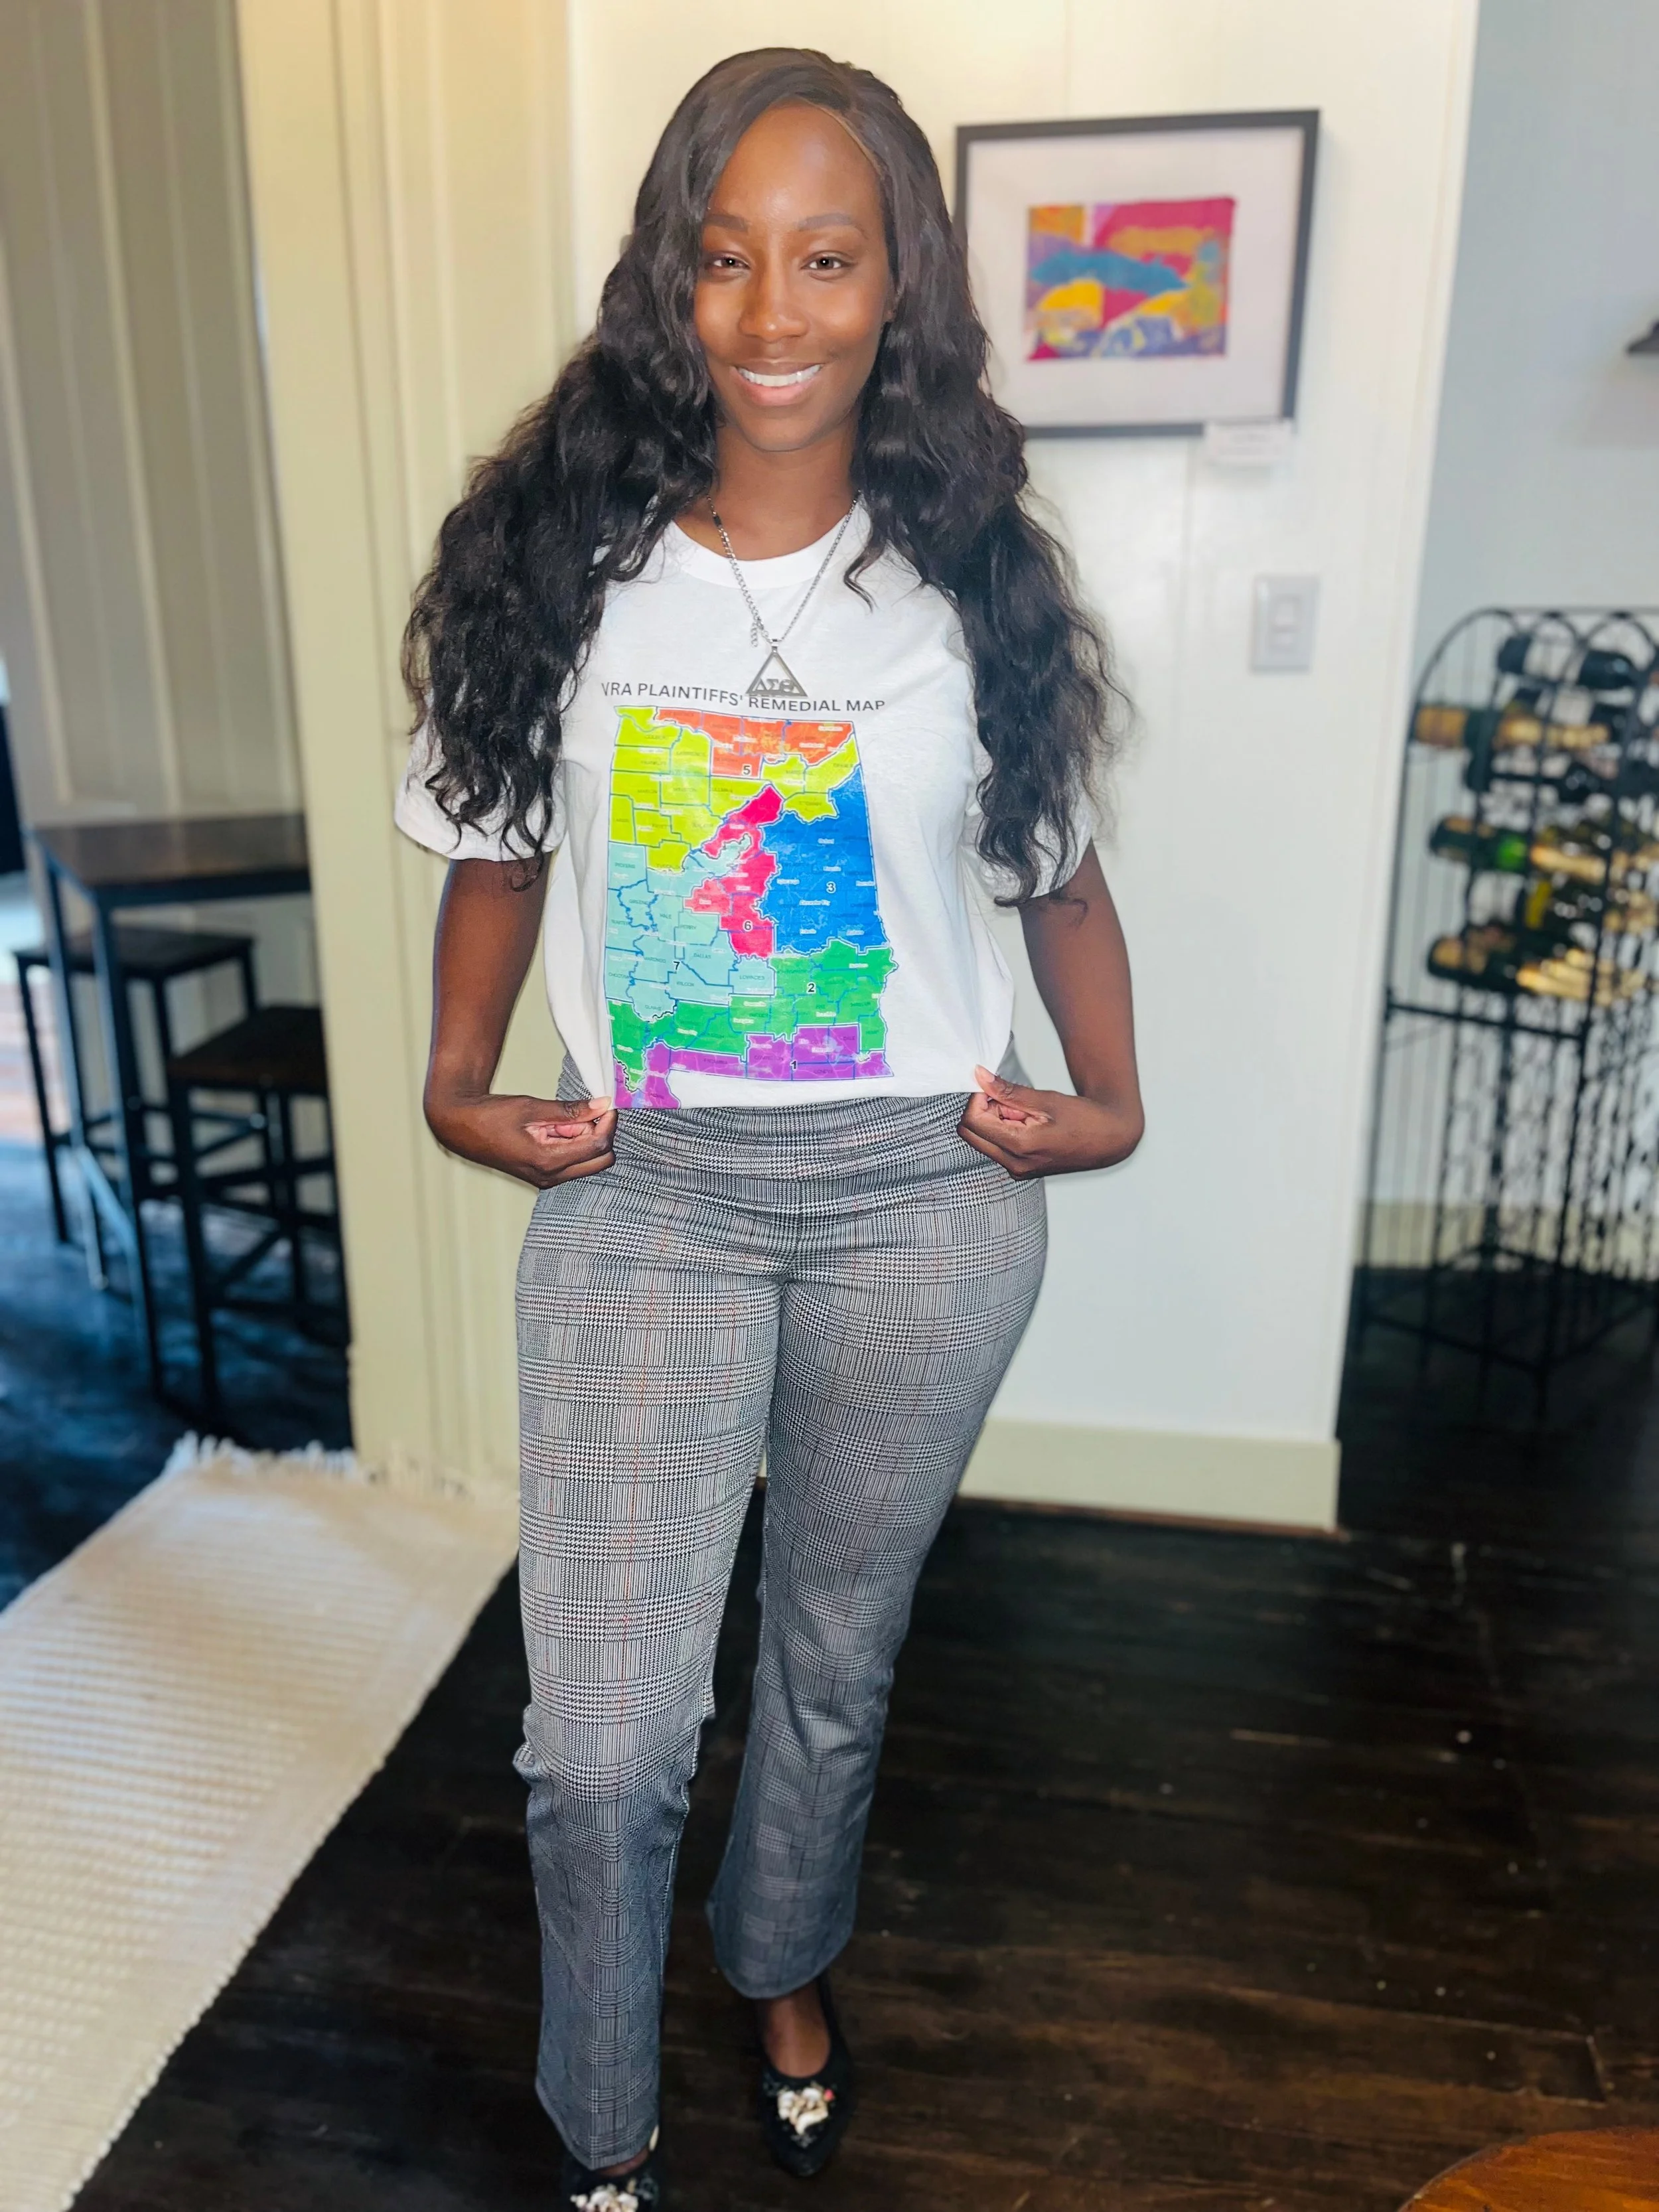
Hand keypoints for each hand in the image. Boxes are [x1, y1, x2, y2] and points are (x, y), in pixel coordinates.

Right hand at [424, 1087, 616, 1188]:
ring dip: (584, 1138)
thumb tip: (600, 1105)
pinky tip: (553, 1127)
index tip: (607, 1104)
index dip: (608, 1123)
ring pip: (587, 1161)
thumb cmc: (489, 1117)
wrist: (461, 1128)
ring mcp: (546, 1178)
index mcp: (547, 1161)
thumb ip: (569, 1110)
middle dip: (600, 1134)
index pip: (597, 1146)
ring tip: (557, 1118)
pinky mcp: (543, 1174)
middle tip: (586, 1110)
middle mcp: (549, 1177)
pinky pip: (571, 1161)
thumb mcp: (532, 1108)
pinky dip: (572, 1143)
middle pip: (600, 1160)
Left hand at [958, 1066, 1141, 1179]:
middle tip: (1009, 1099)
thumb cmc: (1085, 1120)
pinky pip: (998, 1147)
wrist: (1110, 1140)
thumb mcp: (1046, 1100)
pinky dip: (1005, 1130)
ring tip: (1027, 1112)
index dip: (977, 1098)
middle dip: (983, 1111)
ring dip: (996, 1120)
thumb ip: (1009, 1091)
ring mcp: (1017, 1170)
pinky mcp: (1021, 1169)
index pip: (973, 1121)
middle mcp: (1014, 1164)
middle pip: (971, 1133)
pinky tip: (1029, 1123)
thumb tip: (980, 1077)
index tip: (993, 1085)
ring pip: (983, 1140)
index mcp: (1020, 1146)